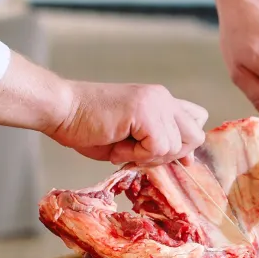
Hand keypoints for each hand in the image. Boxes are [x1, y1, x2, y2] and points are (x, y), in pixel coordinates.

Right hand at [51, 82, 207, 166]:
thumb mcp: (133, 137)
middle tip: (138, 152)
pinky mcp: (145, 111)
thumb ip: (161, 141)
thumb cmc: (89, 127)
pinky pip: (158, 148)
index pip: (197, 119)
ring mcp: (157, 102)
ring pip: (175, 147)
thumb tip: (189, 159)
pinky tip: (116, 143)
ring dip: (146, 156)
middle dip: (169, 155)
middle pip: (195, 137)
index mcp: (162, 100)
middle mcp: (164, 98)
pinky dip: (135, 155)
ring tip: (120, 144)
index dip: (185, 143)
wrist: (61, 111)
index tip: (160, 153)